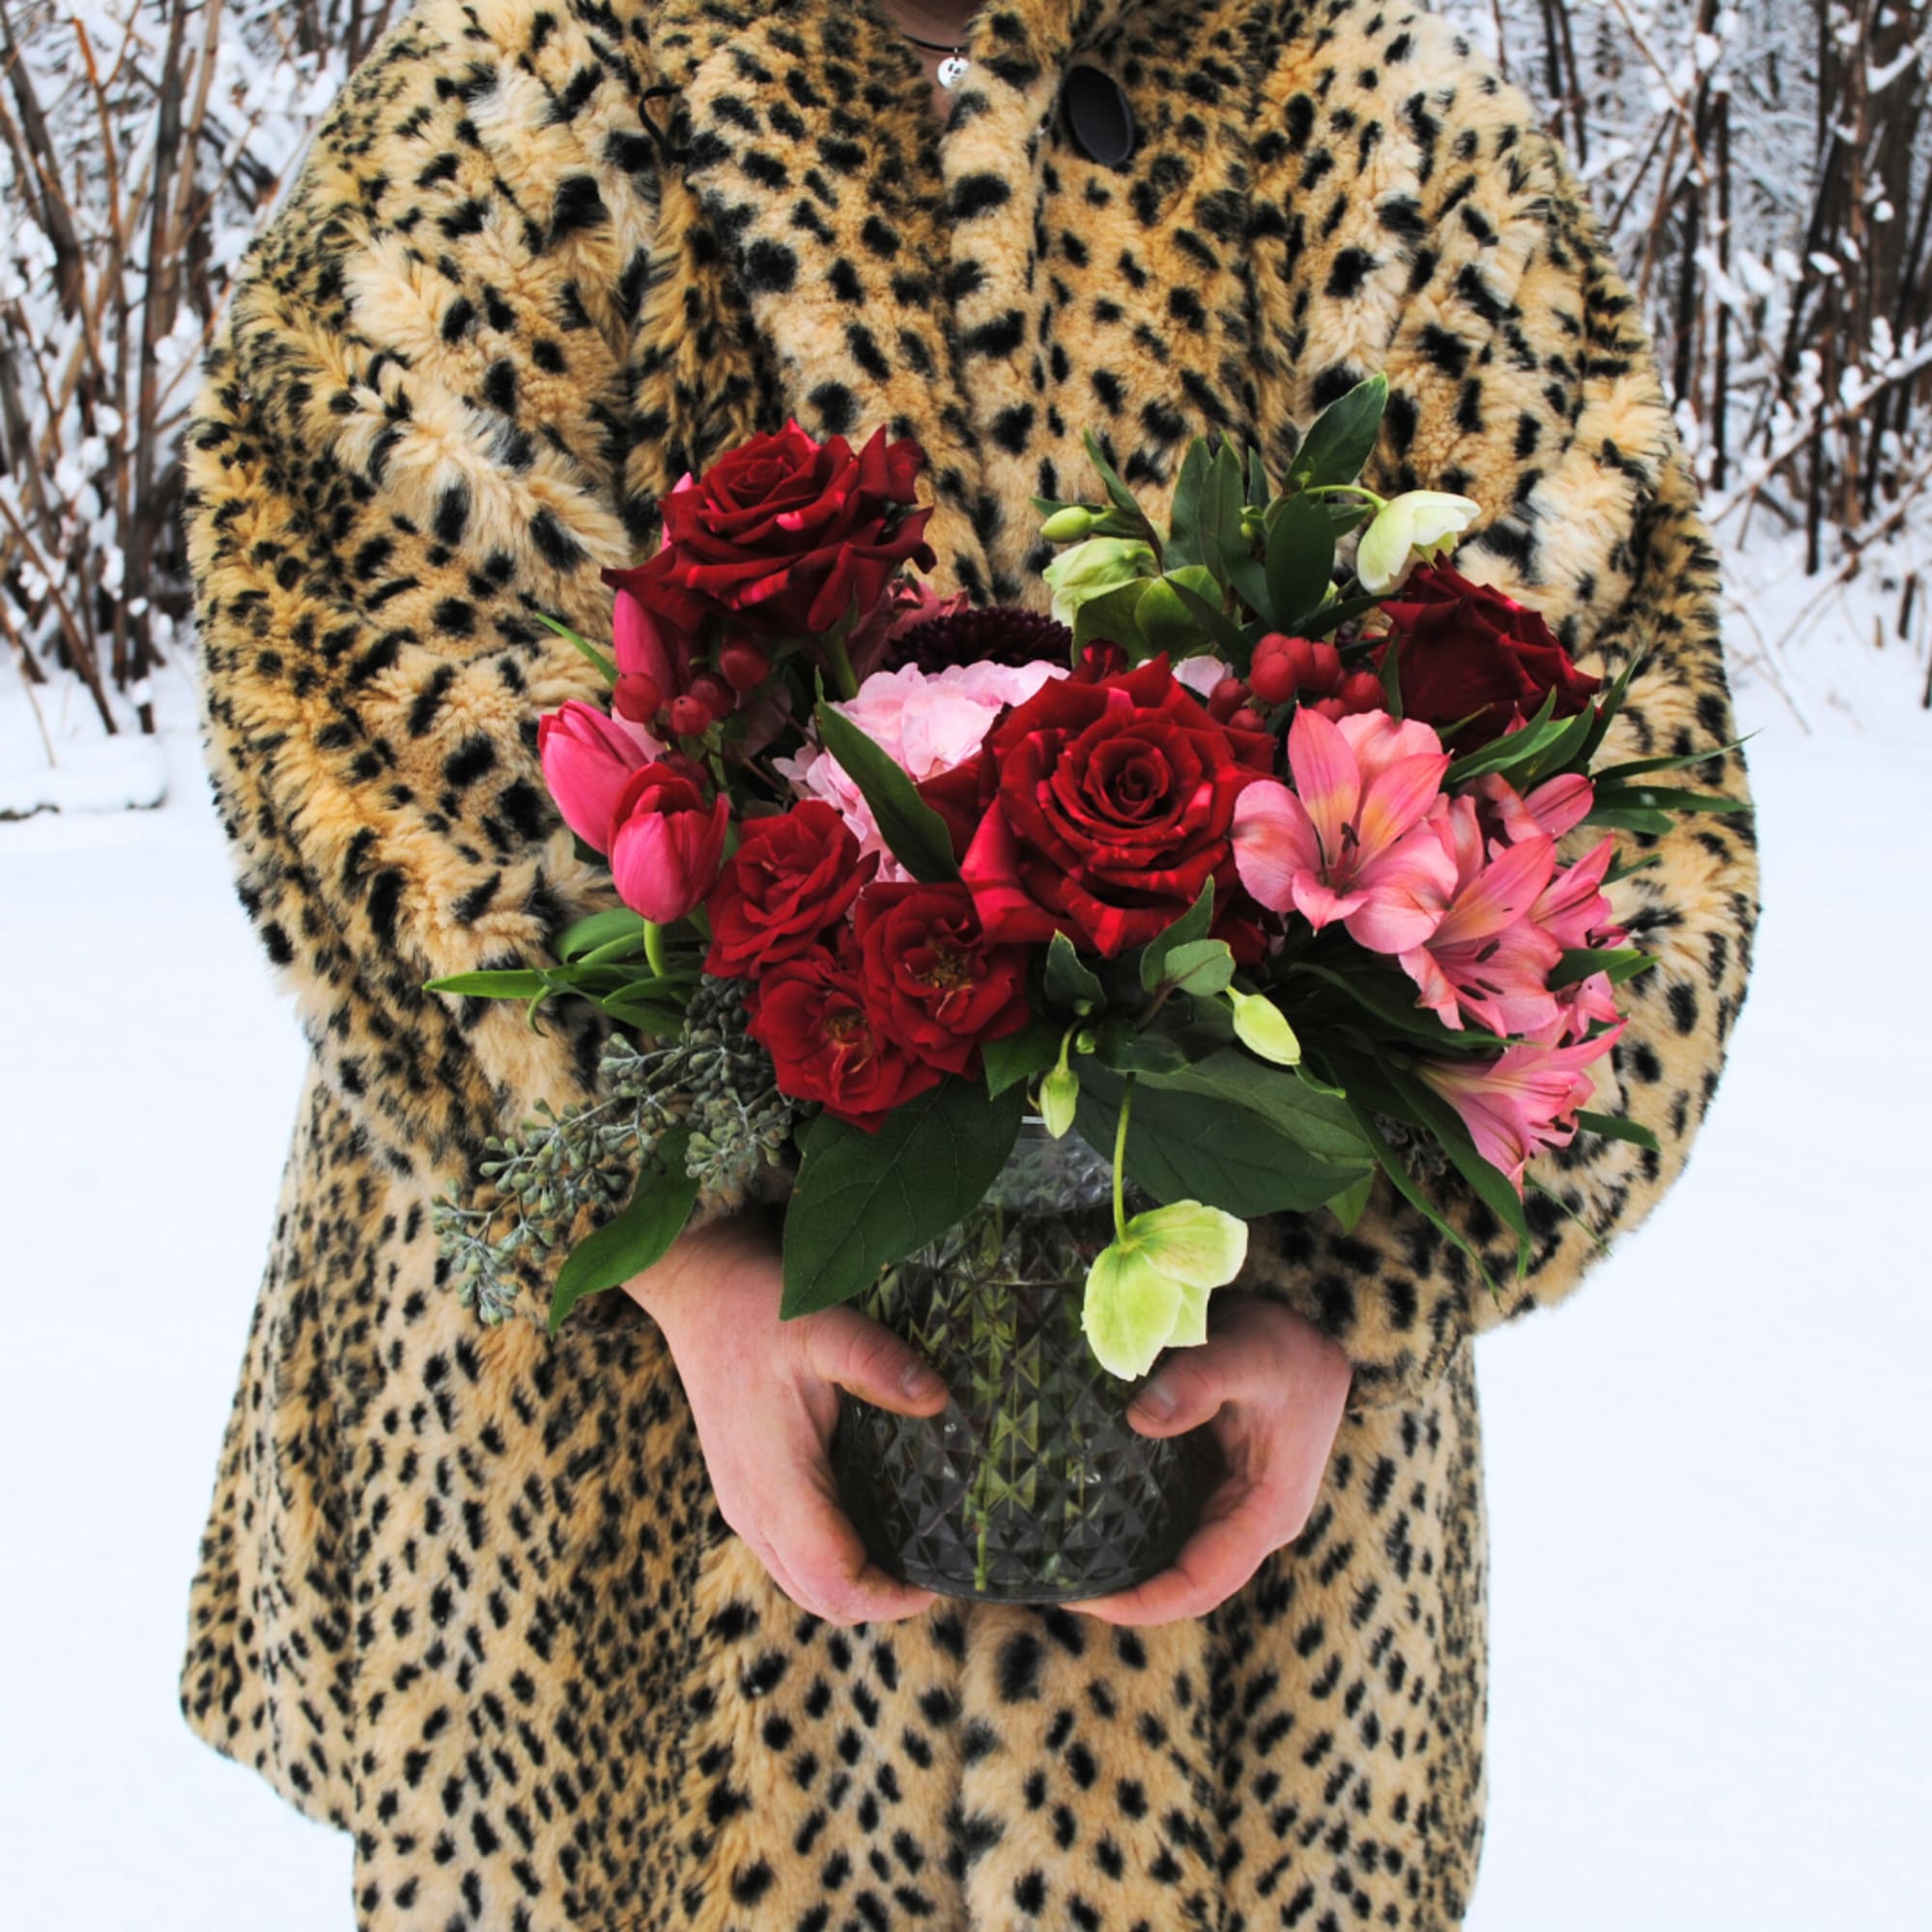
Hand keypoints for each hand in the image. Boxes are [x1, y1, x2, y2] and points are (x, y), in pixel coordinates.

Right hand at [626, 1215, 946, 1625]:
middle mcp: (752, 1510)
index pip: (833, 1579)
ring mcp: (741, 1504)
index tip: (937, 1583)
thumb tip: (939, 1401)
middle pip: (818, 1597)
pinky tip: (868, 1525)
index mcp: (775, 1484)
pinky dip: (829, 1561)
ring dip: (852, 1585)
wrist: (702, 1293)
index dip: (889, 1597)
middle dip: (878, 1601)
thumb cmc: (762, 1311)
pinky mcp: (741, 1490)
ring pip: (799, 1581)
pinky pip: (787, 1554)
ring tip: (908, 1558)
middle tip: (934, 1573)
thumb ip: (881, 1365)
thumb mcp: (828, 1327)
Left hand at [1075, 1292, 1351, 1625]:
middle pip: (1183, 1582)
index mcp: (1266, 1513)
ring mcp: (1230, 1505)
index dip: (1144, 1602)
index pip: (1201, 1583)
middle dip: (1124, 1593)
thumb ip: (1198, 1383)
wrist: (1307, 1333)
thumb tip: (1140, 1419)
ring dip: (1125, 1564)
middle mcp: (1249, 1523)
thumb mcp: (1245, 1355)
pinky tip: (1087, 1512)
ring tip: (1062, 1556)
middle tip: (1056, 1582)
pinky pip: (1168, 1520)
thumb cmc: (1284, 1347)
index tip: (1084, 1600)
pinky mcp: (1212, 1483)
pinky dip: (1130, 1525)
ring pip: (1174, 1555)